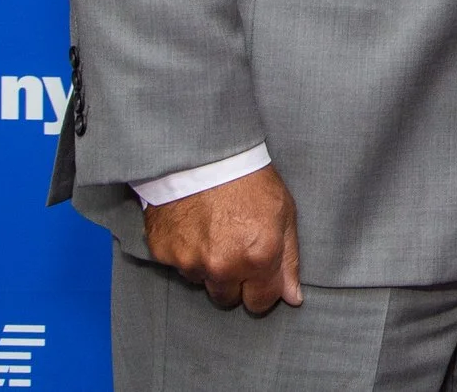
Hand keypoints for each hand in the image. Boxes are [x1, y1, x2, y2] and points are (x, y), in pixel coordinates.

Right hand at [143, 165, 303, 313]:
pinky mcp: (164, 253)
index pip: (260, 303)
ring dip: (208, 266)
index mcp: (258, 258)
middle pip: (227, 299)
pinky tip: (193, 226)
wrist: (203, 153)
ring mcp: (190, 262)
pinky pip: (177, 264)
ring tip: (212, 231)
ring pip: (201, 281)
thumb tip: (292, 298)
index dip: (262, 290)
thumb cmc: (249, 179)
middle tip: (235, 249)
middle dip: (233, 281)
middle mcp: (223, 267)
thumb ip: (289, 260)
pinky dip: (185, 251)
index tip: (260, 275)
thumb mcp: (284, 213)